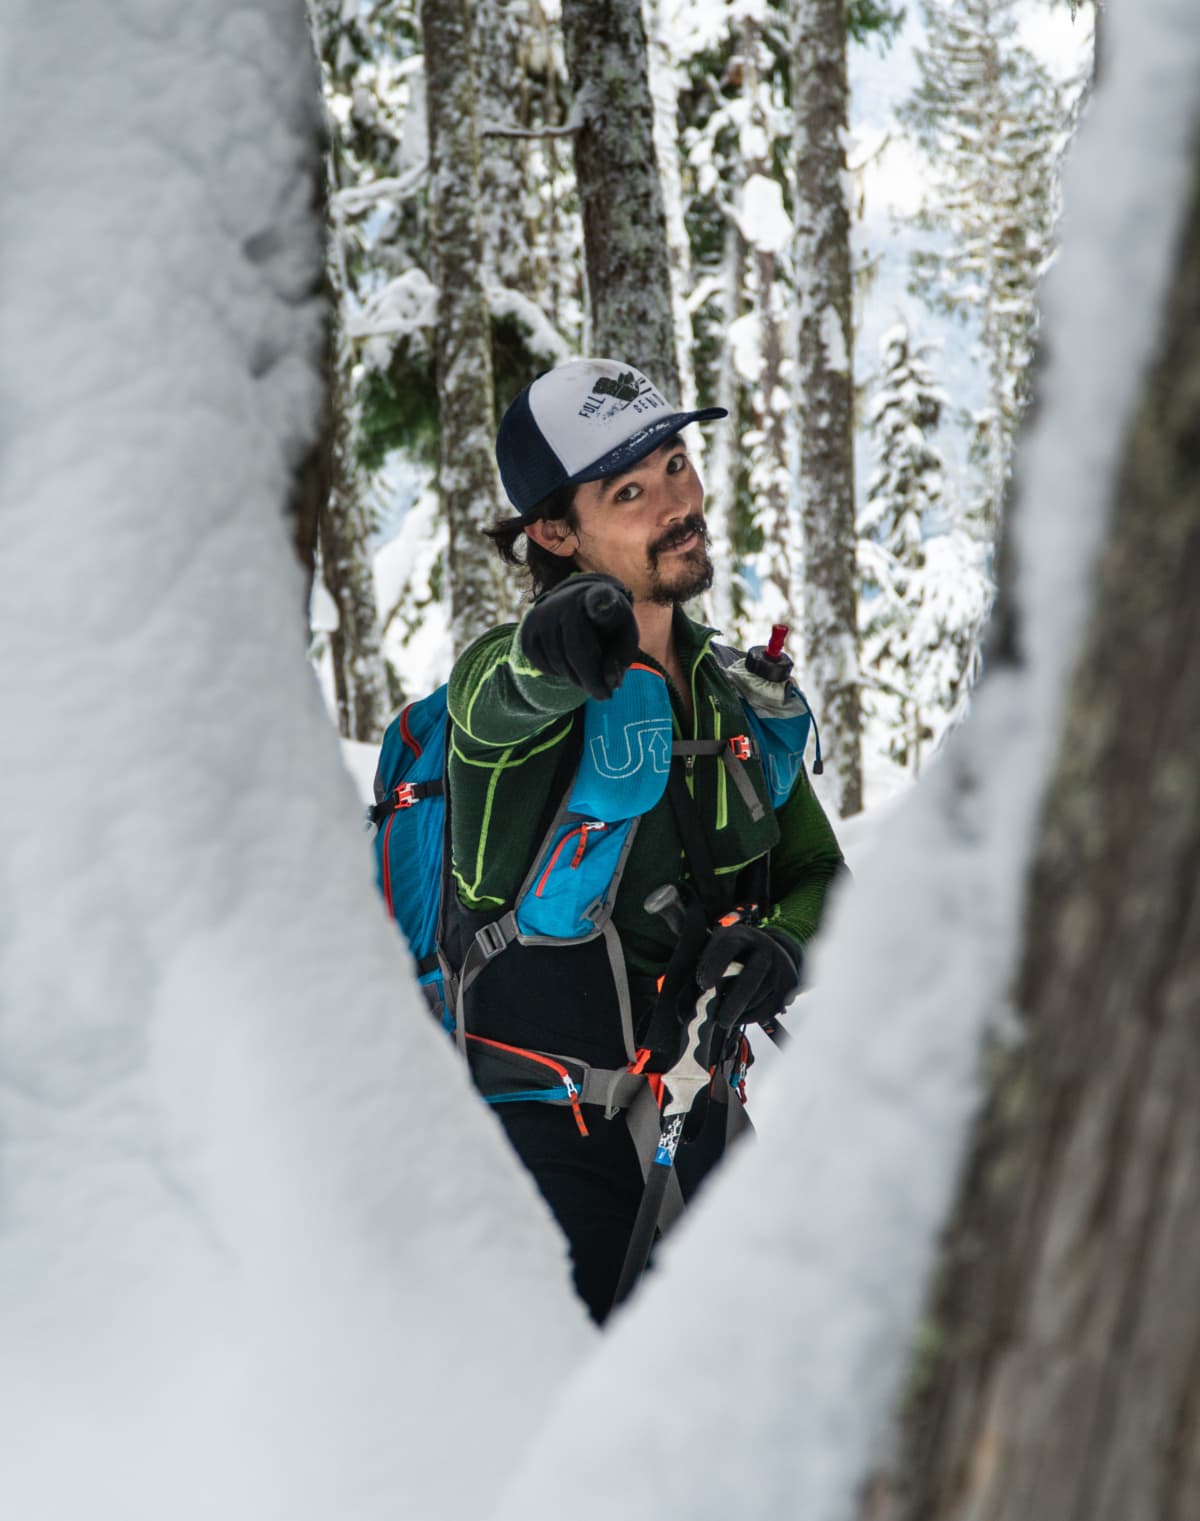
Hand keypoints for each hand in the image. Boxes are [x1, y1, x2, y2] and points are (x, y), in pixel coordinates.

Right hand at [519, 573, 638, 701]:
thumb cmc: (607, 626)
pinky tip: (568, 666)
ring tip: (588, 681)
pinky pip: (541, 664)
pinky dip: (556, 673)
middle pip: (576, 651)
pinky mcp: (527, 628)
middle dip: (590, 680)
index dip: (602, 602)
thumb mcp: (624, 638)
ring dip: (575, 680)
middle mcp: (565, 601)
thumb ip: (621, 659)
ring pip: (557, 662)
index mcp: (597, 596)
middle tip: (604, 696)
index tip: (607, 599)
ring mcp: (542, 614)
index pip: (599, 597)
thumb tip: (610, 683)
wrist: (576, 605)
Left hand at [695, 922, 801, 1029]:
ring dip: (742, 1012)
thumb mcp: (718, 947)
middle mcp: (765, 948)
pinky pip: (772, 1007)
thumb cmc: (732, 952)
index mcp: (742, 936)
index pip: (729, 947)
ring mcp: (780, 965)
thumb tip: (685, 996)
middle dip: (734, 1001)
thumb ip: (703, 963)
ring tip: (725, 1018)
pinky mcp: (789, 984)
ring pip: (761, 995)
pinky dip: (754, 1017)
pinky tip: (741, 1017)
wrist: (769, 948)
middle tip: (719, 1020)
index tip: (704, 985)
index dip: (716, 965)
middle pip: (753, 975)